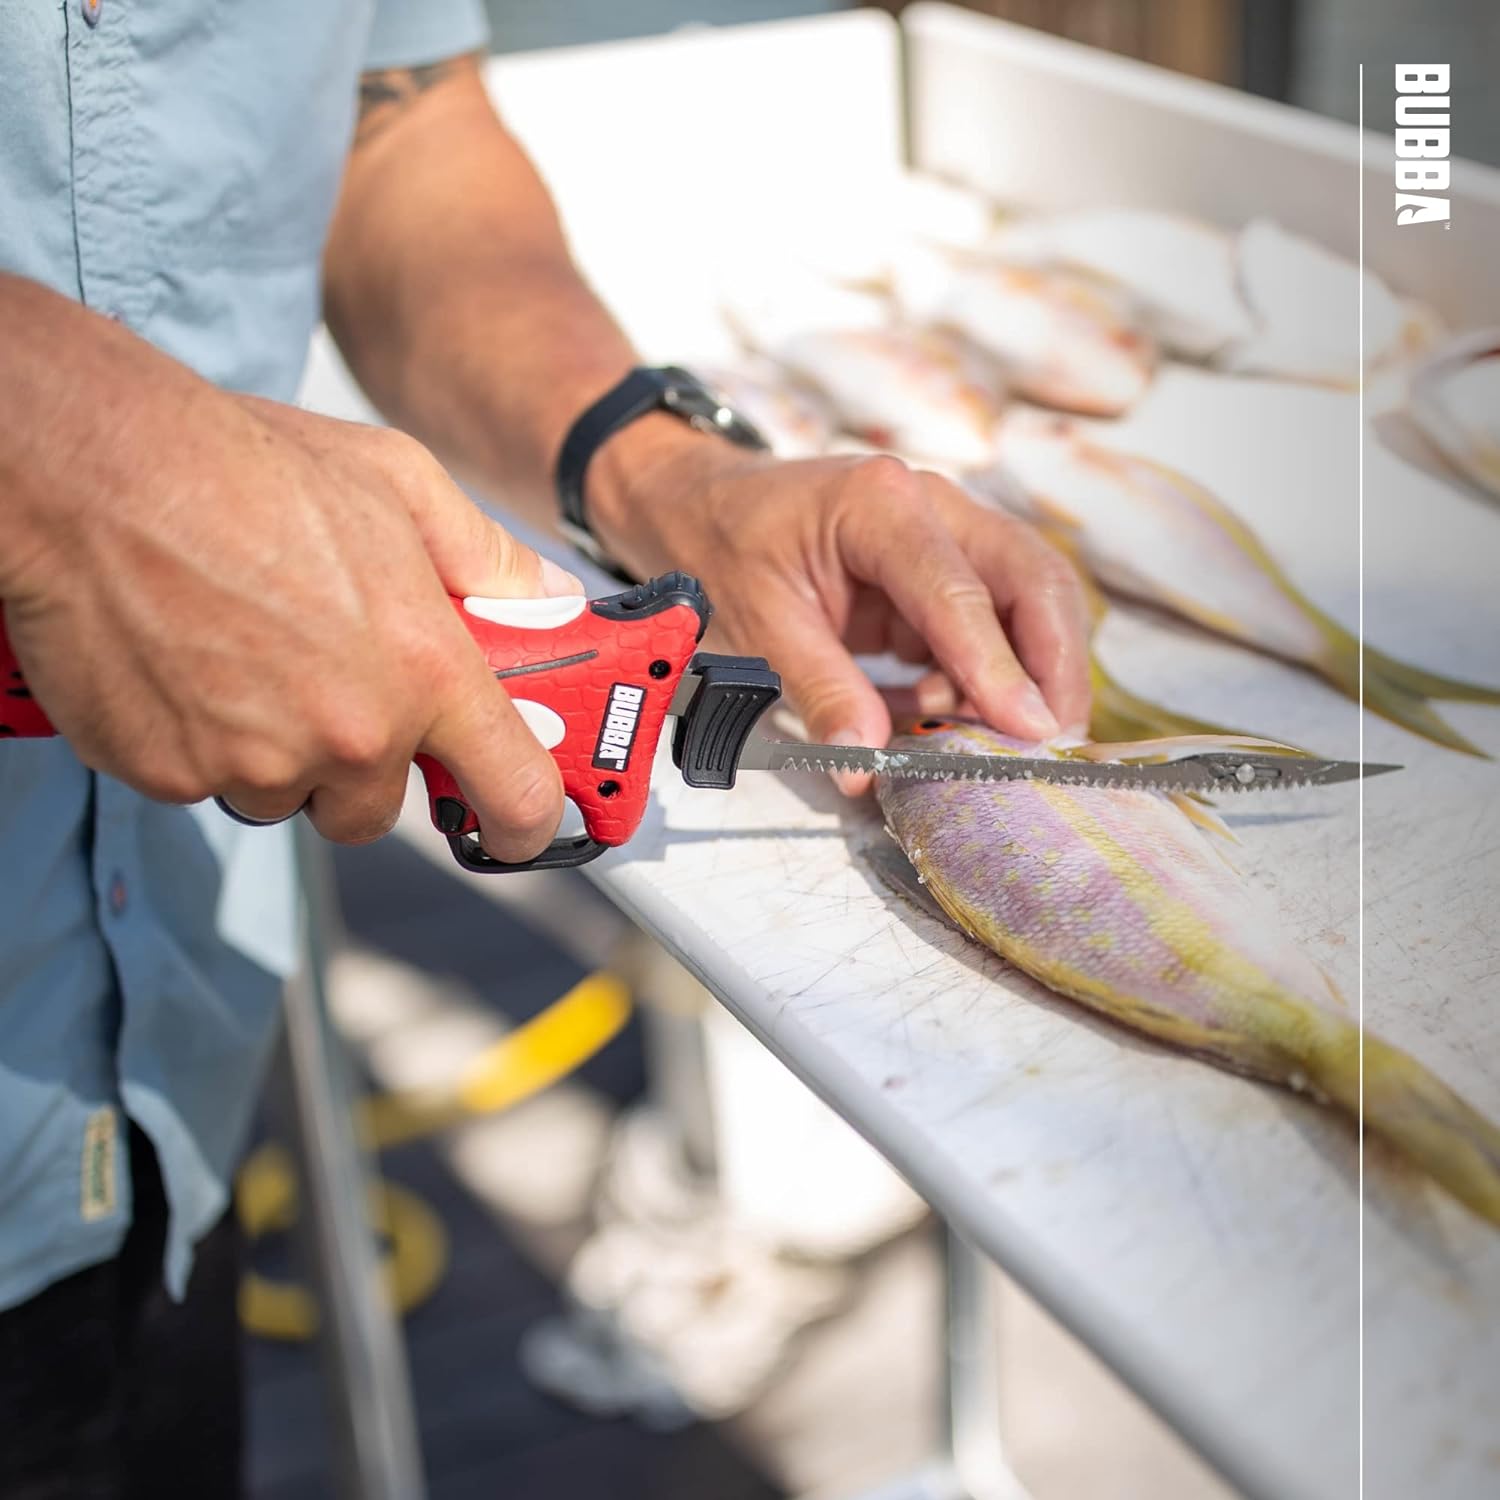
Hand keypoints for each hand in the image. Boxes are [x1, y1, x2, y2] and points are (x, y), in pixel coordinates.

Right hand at [2, 302, 579, 858]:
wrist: (96, 470)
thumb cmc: (246, 465)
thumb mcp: (399, 481)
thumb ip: (484, 554)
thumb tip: (544, 593)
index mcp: (425, 673)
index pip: (514, 794)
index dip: (527, 824)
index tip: (520, 828)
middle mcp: (350, 736)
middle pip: (376, 810)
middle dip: (362, 767)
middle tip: (332, 689)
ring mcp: (256, 763)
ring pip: (286, 796)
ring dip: (278, 753)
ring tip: (246, 655)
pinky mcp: (169, 772)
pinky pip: (203, 781)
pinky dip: (199, 740)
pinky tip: (187, 663)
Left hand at [592, 431, 1090, 793]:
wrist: (700, 507)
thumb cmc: (722, 549)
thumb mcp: (759, 625)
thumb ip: (821, 690)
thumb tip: (864, 763)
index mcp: (881, 504)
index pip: (960, 590)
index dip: (999, 667)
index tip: (1029, 729)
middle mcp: (932, 507)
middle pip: (1032, 579)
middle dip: (1054, 665)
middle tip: (1052, 743)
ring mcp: (946, 536)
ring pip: (1028, 601)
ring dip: (1026, 674)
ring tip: (990, 739)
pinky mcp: (942, 574)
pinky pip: (991, 625)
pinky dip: (986, 677)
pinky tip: (948, 713)